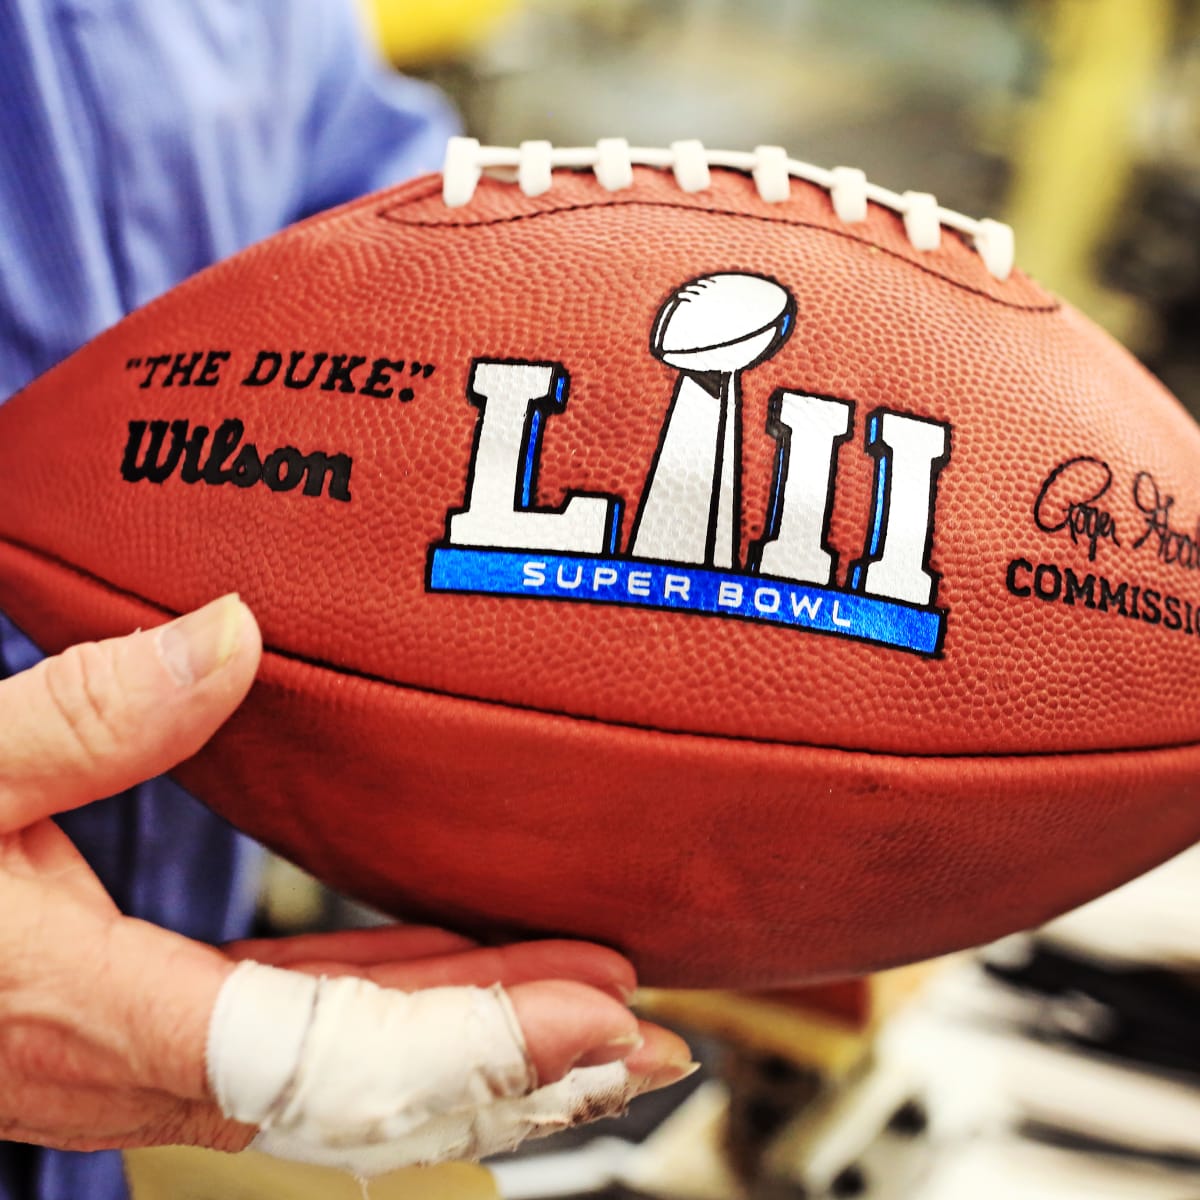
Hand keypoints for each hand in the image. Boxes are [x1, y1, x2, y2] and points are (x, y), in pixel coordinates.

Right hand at [0, 595, 691, 1167]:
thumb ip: (76, 719)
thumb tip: (230, 633)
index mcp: (94, 1014)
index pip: (327, 1061)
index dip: (474, 1045)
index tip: (600, 1013)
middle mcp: (136, 1060)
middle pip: (368, 1093)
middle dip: (518, 1066)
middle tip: (647, 1033)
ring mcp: (148, 1053)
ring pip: (351, 1076)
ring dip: (480, 1044)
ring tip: (595, 1011)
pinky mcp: (154, 1022)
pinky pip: (311, 1035)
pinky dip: (409, 1015)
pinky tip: (471, 978)